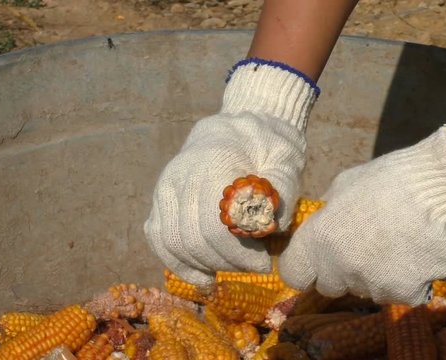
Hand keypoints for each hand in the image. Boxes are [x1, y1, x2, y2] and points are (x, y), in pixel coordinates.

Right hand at [144, 59, 318, 288]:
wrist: (239, 127)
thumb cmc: (268, 145)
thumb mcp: (286, 158)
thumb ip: (282, 188)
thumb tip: (270, 225)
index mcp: (212, 163)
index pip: (215, 226)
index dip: (239, 254)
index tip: (264, 263)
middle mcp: (180, 175)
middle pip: (194, 239)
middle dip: (227, 262)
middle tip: (255, 266)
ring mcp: (165, 188)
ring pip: (173, 243)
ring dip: (205, 265)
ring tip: (234, 267)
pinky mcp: (161, 200)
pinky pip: (159, 239)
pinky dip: (179, 264)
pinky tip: (204, 277)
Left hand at [278, 123, 445, 305]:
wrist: (440, 189)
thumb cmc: (388, 179)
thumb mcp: (343, 186)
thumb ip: (327, 212)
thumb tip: (323, 222)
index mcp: (318, 240)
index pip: (294, 275)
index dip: (305, 268)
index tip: (316, 260)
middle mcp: (340, 269)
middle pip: (330, 286)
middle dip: (341, 271)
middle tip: (363, 247)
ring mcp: (372, 285)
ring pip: (365, 290)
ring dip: (375, 275)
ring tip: (396, 244)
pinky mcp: (405, 294)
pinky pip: (399, 293)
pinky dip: (407, 280)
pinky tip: (416, 255)